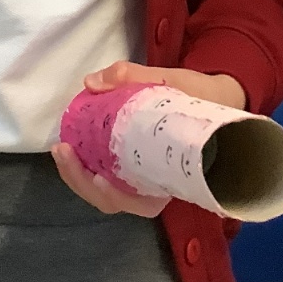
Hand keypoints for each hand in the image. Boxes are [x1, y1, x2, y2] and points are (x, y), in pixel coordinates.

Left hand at [51, 62, 248, 216]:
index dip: (119, 196)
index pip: (145, 203)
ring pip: (110, 195)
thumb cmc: (201, 97)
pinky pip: (109, 179)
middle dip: (84, 182)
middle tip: (63, 152)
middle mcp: (160, 186)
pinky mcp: (136, 171)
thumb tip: (92, 82)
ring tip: (62, 151)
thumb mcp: (175, 82)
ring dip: (80, 177)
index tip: (100, 179)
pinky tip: (73, 149)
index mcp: (178, 175)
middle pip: (118, 202)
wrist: (220, 99)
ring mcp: (147, 181)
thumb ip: (134, 78)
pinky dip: (88, 168)